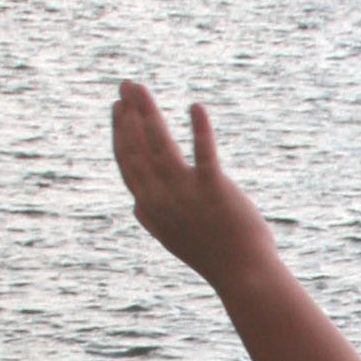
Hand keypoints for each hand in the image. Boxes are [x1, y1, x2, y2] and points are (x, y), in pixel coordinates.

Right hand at [111, 82, 275, 288]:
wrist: (243, 275)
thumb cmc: (210, 255)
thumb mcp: (171, 239)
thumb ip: (151, 219)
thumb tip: (136, 204)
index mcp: (150, 207)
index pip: (127, 163)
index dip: (119, 133)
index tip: (118, 108)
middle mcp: (163, 198)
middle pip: (138, 149)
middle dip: (129, 114)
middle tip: (126, 84)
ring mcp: (187, 194)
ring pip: (161, 146)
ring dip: (149, 113)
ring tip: (141, 89)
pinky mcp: (216, 190)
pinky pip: (204, 154)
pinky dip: (199, 130)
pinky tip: (195, 107)